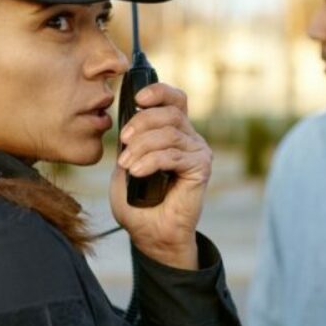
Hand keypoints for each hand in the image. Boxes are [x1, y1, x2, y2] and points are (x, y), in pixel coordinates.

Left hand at [111, 83, 211, 269]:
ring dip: (142, 146)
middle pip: (170, 112)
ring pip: (169, 133)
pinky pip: (174, 154)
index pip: (174, 99)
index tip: (137, 99)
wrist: (152, 234)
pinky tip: (137, 172)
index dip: (158, 92)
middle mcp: (189, 138)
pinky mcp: (201, 168)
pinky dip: (151, 161)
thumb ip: (130, 143)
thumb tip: (128, 125)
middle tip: (123, 141)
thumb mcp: (126, 165)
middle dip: (142, 122)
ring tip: (127, 165)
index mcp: (174, 132)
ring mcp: (198, 152)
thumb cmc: (138, 203)